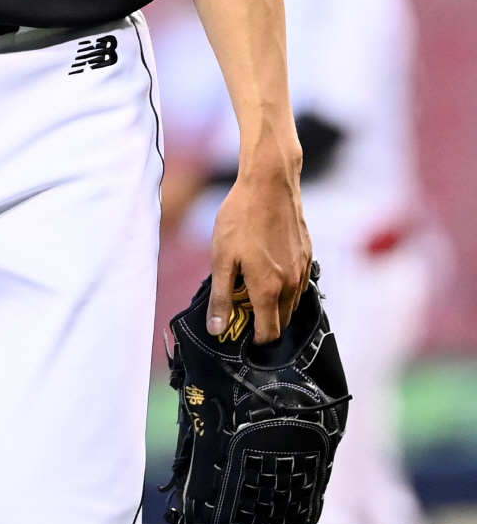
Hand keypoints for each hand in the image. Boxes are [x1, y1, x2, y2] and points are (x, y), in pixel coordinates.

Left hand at [207, 154, 311, 343]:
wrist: (269, 183)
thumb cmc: (241, 217)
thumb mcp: (222, 258)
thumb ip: (221, 297)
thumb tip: (217, 330)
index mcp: (269, 289)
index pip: (269, 334)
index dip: (255, 340)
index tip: (239, 333)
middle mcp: (292, 285)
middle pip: (282, 322)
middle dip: (264, 323)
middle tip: (241, 307)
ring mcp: (302, 269)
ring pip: (292, 304)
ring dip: (275, 305)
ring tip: (251, 286)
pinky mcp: (307, 254)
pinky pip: (299, 283)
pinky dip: (285, 287)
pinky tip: (268, 269)